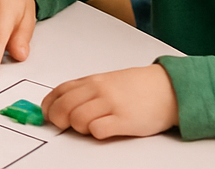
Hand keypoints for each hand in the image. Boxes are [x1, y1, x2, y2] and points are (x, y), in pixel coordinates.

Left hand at [42, 65, 178, 137]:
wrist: (167, 88)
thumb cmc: (136, 87)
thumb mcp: (107, 82)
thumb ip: (85, 91)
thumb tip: (61, 104)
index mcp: (92, 81)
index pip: (59, 91)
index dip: (48, 105)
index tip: (47, 114)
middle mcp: (99, 91)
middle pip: (64, 106)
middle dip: (58, 119)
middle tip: (65, 125)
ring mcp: (112, 105)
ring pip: (77, 118)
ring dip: (78, 127)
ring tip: (89, 127)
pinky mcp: (125, 120)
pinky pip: (99, 129)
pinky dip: (96, 133)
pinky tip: (103, 130)